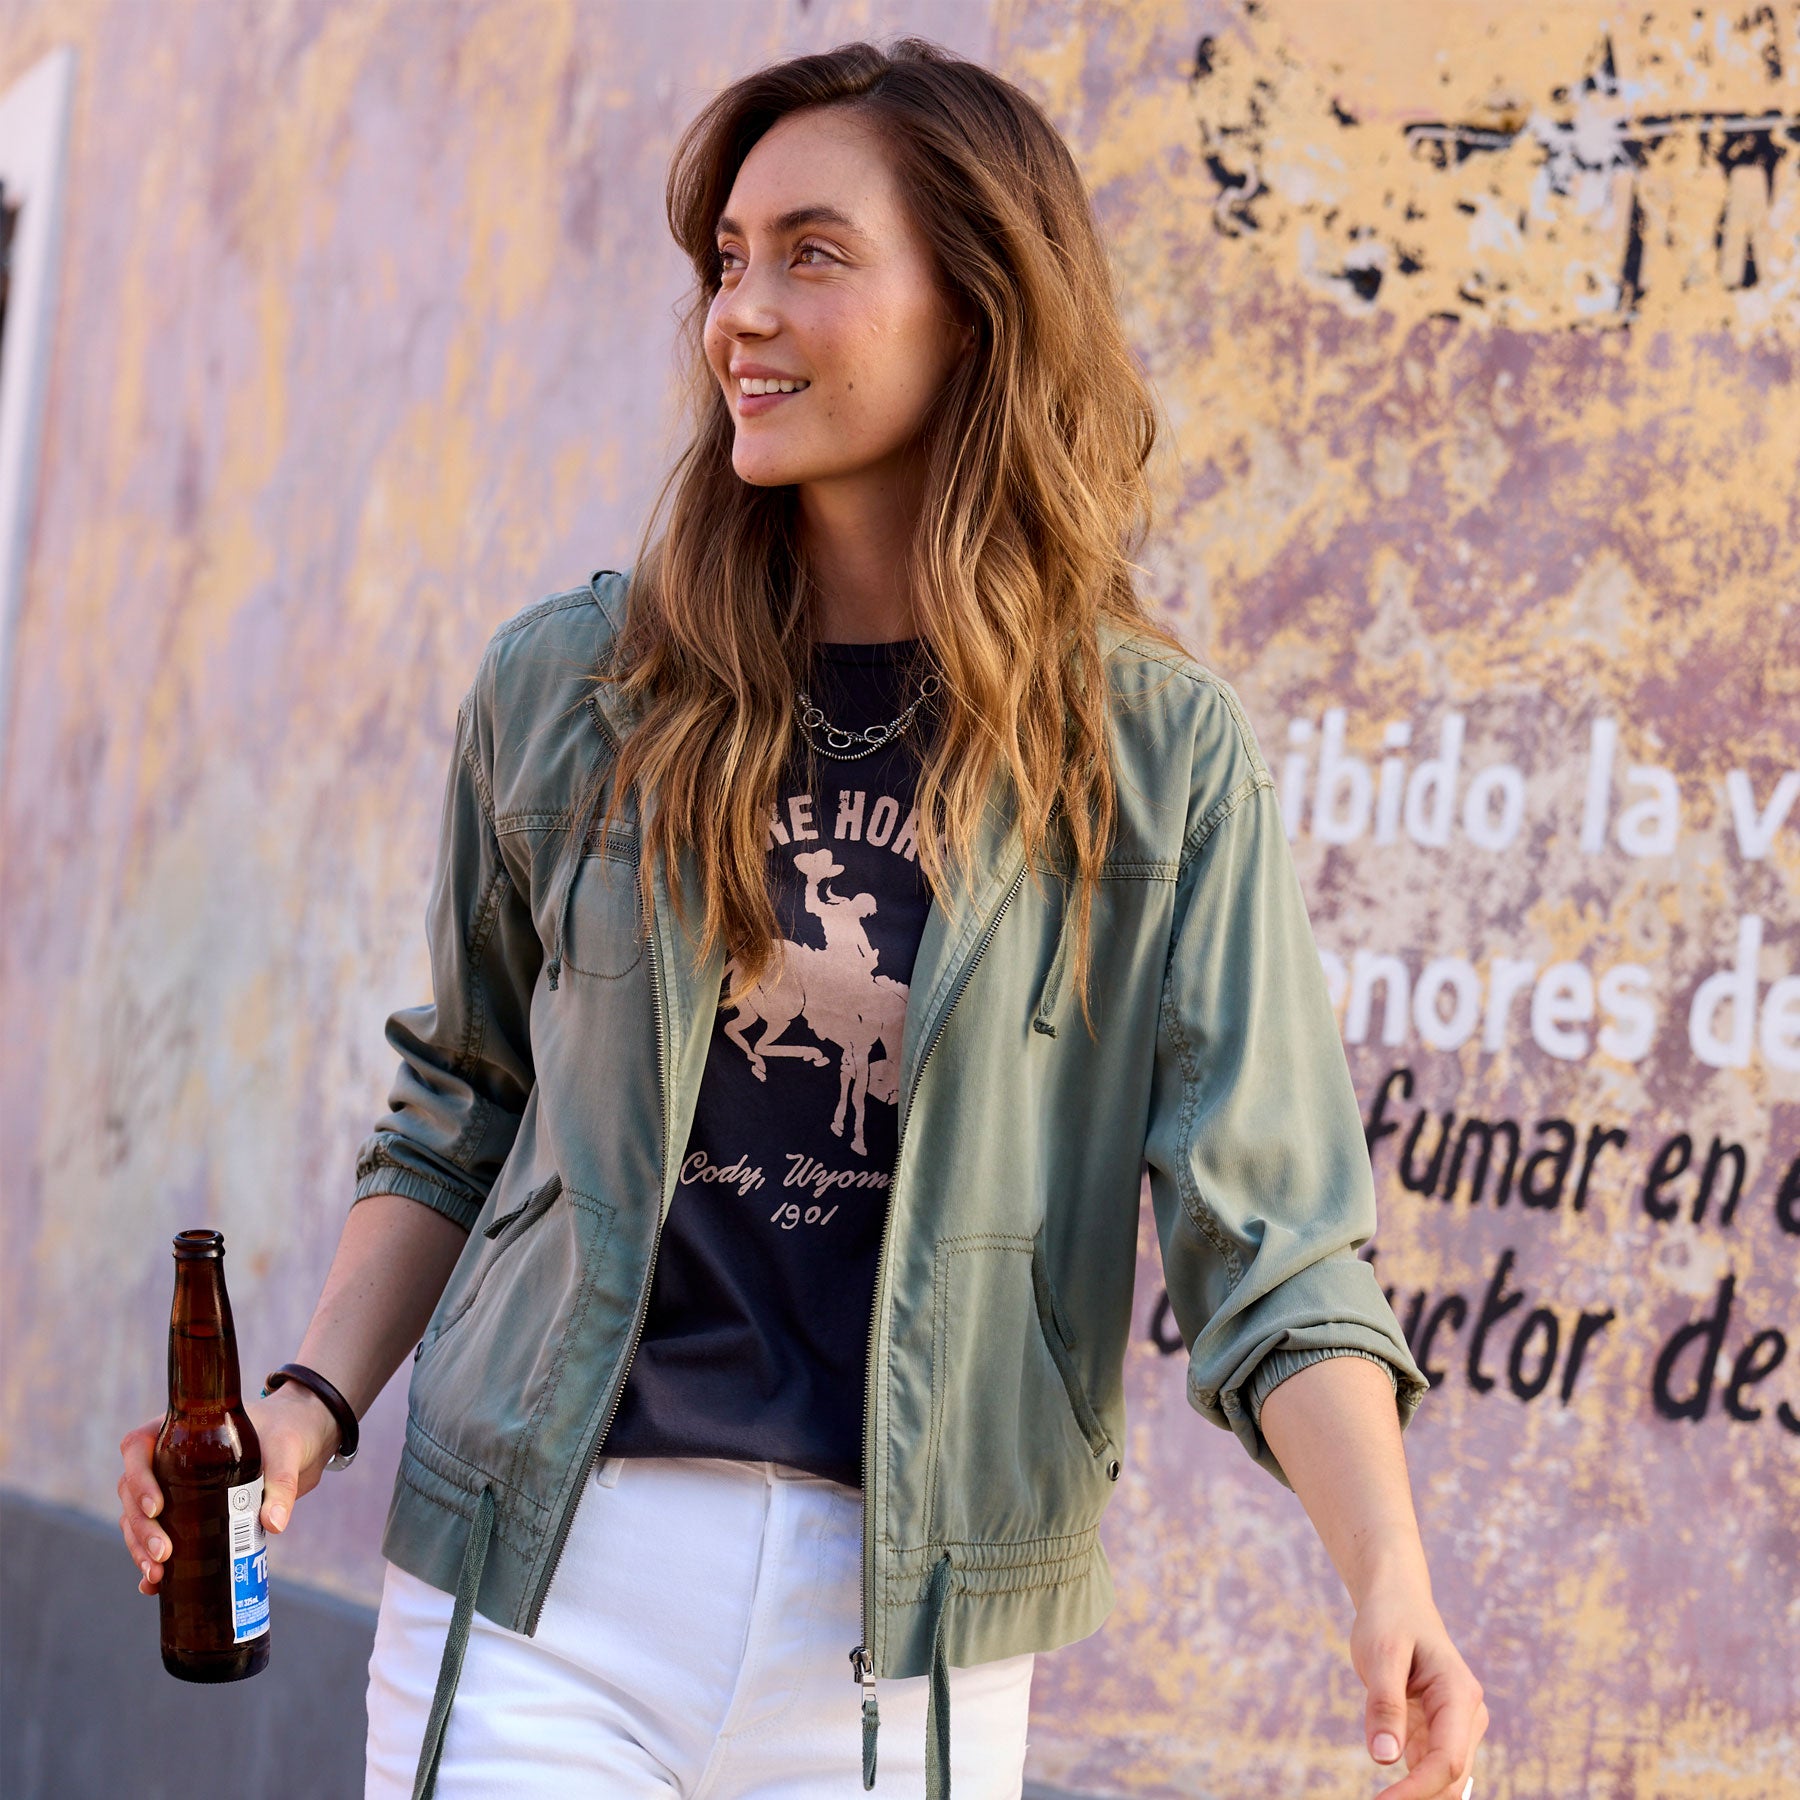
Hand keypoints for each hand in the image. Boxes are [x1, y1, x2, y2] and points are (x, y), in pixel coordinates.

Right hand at [116, 1384, 342, 1593]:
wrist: (301, 1443)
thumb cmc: (286, 1433)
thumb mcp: (287, 1451)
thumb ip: (282, 1483)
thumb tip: (273, 1525)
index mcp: (182, 1432)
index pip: (138, 1448)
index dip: (139, 1479)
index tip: (156, 1508)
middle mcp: (168, 1459)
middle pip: (131, 1492)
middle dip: (141, 1528)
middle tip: (163, 1554)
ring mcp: (171, 1487)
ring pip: (137, 1518)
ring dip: (140, 1548)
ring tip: (157, 1575)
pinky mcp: (184, 1513)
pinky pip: (156, 1535)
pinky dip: (149, 1560)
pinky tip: (153, 1585)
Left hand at [1351, 1569, 1487, 1799]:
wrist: (1397, 1600)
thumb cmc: (1389, 1620)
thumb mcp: (1381, 1653)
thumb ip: (1384, 1705)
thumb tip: (1385, 1759)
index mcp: (1459, 1694)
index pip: (1446, 1761)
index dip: (1416, 1791)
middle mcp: (1466, 1715)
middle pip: (1449, 1777)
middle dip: (1418, 1798)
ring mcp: (1455, 1725)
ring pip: (1442, 1778)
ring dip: (1417, 1796)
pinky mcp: (1437, 1730)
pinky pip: (1428, 1768)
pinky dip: (1412, 1786)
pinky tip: (1389, 1797)